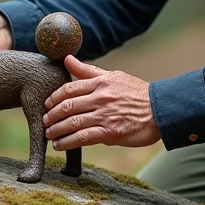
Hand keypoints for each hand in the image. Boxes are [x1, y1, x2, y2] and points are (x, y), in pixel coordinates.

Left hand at [42, 55, 160, 149]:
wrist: (160, 110)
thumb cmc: (136, 93)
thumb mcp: (113, 76)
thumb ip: (88, 71)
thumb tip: (66, 59)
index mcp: (100, 83)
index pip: (69, 89)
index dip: (53, 98)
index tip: (47, 105)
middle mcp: (100, 98)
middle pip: (67, 106)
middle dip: (51, 115)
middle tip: (44, 121)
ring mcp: (105, 115)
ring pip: (72, 123)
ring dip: (56, 130)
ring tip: (49, 135)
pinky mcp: (110, 132)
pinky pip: (83, 138)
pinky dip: (68, 142)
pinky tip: (60, 145)